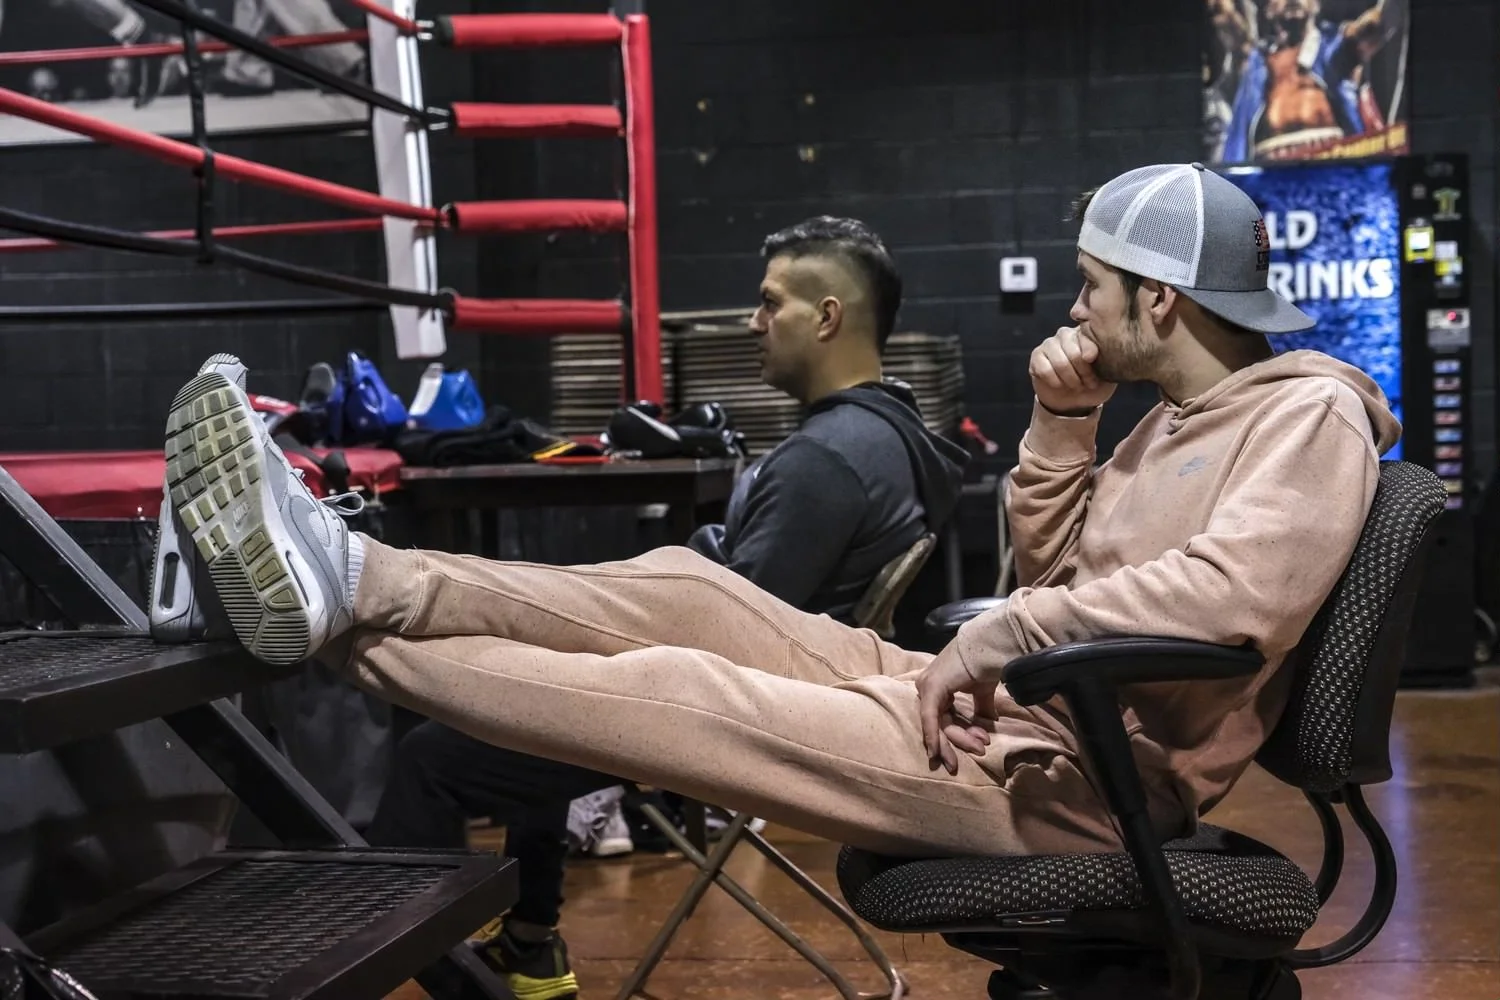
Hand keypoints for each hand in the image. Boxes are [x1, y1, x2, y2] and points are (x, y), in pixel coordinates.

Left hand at [913, 651, 998, 774]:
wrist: (989, 648)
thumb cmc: (984, 665)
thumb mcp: (981, 692)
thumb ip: (979, 708)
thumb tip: (987, 724)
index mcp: (937, 687)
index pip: (943, 717)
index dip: (961, 734)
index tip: (978, 747)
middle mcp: (927, 686)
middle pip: (940, 722)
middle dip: (959, 741)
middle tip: (978, 753)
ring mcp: (927, 687)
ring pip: (938, 723)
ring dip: (959, 738)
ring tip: (980, 746)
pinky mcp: (931, 689)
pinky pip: (929, 718)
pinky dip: (933, 735)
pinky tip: (936, 752)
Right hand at [1030, 326, 1116, 415]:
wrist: (1074, 401)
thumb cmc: (1093, 384)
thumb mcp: (1108, 373)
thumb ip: (1106, 360)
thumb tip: (1090, 355)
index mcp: (1086, 333)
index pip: (1086, 337)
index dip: (1091, 353)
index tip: (1094, 364)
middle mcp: (1066, 334)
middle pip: (1074, 352)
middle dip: (1083, 373)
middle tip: (1089, 383)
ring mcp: (1049, 344)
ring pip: (1059, 362)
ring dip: (1070, 379)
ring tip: (1076, 386)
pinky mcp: (1037, 356)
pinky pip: (1045, 369)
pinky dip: (1055, 382)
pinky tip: (1060, 385)